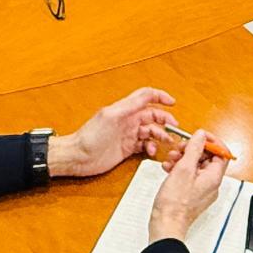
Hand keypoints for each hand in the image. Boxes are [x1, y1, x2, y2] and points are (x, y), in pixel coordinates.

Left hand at [49, 87, 176, 178]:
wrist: (78, 157)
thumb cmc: (90, 137)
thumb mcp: (110, 117)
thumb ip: (130, 105)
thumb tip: (147, 95)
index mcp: (125, 109)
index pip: (146, 96)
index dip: (160, 96)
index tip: (173, 102)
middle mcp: (128, 120)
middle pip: (153, 115)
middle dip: (165, 120)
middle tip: (174, 129)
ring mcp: (128, 135)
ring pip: (151, 131)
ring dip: (160, 135)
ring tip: (165, 142)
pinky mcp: (127, 149)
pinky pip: (145, 146)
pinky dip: (151, 148)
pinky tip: (151, 152)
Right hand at [149, 129, 228, 242]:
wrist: (166, 224)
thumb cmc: (175, 203)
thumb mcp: (184, 169)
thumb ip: (194, 149)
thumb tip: (201, 136)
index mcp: (214, 177)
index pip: (221, 153)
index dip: (211, 142)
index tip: (198, 137)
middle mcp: (211, 184)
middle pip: (208, 159)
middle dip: (193, 150)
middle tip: (181, 148)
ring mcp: (201, 190)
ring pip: (196, 167)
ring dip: (184, 159)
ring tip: (171, 158)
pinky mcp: (191, 195)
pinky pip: (189, 176)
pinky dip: (179, 169)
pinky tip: (168, 168)